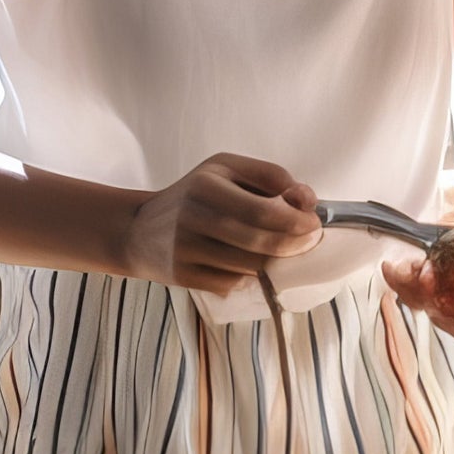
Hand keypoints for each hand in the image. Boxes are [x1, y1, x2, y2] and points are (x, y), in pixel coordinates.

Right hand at [120, 153, 320, 293]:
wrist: (138, 230)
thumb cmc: (193, 194)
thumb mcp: (225, 170)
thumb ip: (269, 177)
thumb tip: (307, 199)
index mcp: (206, 185)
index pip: (263, 210)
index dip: (296, 221)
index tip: (314, 223)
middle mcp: (193, 217)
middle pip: (259, 241)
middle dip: (294, 244)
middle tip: (309, 241)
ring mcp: (185, 249)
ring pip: (249, 266)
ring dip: (272, 261)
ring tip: (278, 251)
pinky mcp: (181, 276)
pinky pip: (230, 283)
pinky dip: (246, 277)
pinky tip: (243, 263)